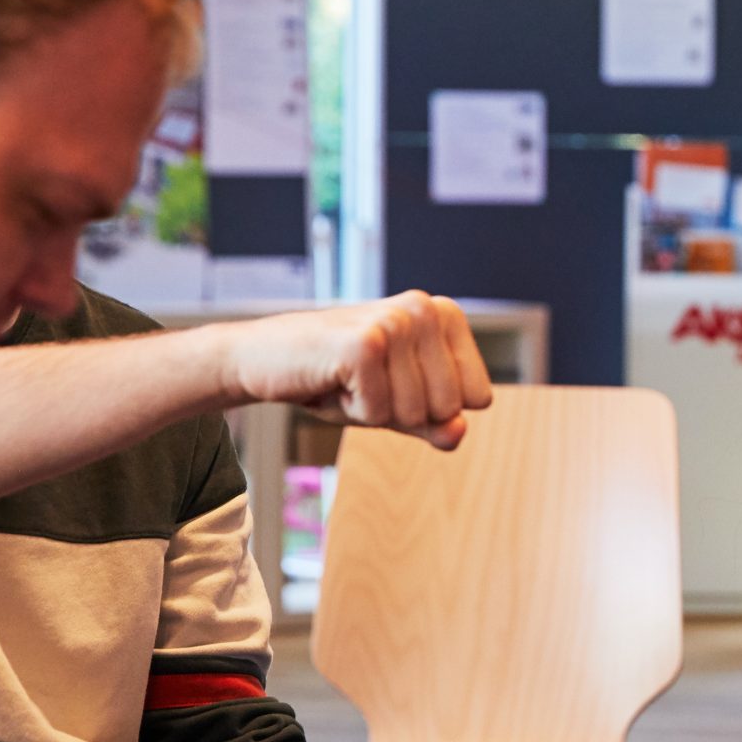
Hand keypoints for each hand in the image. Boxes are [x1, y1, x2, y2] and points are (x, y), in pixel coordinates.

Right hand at [221, 292, 494, 449]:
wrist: (264, 360)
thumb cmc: (338, 379)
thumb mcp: (398, 405)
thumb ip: (438, 422)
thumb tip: (458, 432)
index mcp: (445, 315)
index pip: (477, 397)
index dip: (433, 408)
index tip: (394, 384)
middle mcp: (425, 309)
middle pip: (450, 408)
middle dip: (405, 411)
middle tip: (366, 383)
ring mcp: (396, 321)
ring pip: (417, 412)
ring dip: (376, 410)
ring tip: (348, 380)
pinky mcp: (364, 343)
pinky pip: (381, 413)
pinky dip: (353, 410)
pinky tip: (332, 380)